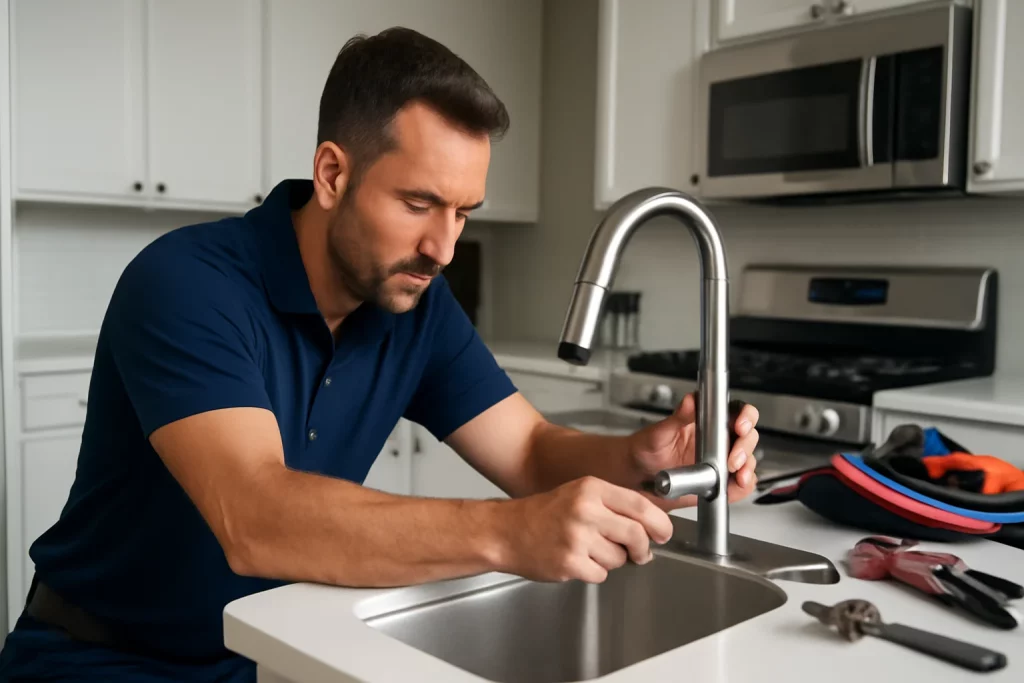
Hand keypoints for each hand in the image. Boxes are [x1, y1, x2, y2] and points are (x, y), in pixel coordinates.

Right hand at [501, 476, 673, 582]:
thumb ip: (614, 505)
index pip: (640, 506)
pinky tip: (576, 560)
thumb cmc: (544, 513)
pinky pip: (601, 574)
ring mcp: (577, 538)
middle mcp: (585, 510)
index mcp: (591, 489)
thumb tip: (650, 527)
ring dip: (611, 560)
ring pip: (619, 558)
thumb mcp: (580, 494)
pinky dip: (593, 572)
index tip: (664, 533)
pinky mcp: (569, 562)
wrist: (506, 530)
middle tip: (639, 552)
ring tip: (588, 550)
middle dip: (642, 548)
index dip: (659, 523)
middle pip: (636, 534)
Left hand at [628, 393, 759, 507]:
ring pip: (748, 460)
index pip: (736, 412)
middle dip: (745, 446)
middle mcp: (718, 440)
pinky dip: (743, 485)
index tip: (740, 425)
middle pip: (748, 437)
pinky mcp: (720, 482)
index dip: (745, 416)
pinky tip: (737, 484)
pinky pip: (739, 484)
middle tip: (733, 458)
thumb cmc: (647, 449)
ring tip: (737, 474)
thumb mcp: (659, 432)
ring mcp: (720, 462)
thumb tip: (691, 401)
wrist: (638, 476)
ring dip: (747, 467)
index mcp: (708, 422)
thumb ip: (678, 416)